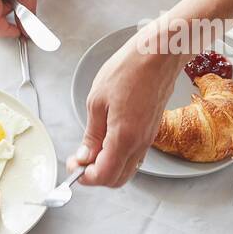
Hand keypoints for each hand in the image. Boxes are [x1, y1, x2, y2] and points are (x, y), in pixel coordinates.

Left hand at [69, 28, 181, 186]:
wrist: (159, 54)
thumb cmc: (130, 69)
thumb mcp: (97, 100)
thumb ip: (92, 134)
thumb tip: (85, 156)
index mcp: (124, 137)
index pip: (104, 175)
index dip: (85, 177)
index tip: (74, 165)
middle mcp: (140, 143)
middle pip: (117, 179)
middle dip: (96, 176)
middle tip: (81, 160)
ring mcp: (148, 138)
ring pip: (127, 168)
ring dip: (108, 166)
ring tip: (92, 147)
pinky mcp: (151, 130)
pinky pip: (134, 154)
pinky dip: (119, 155)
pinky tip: (107, 138)